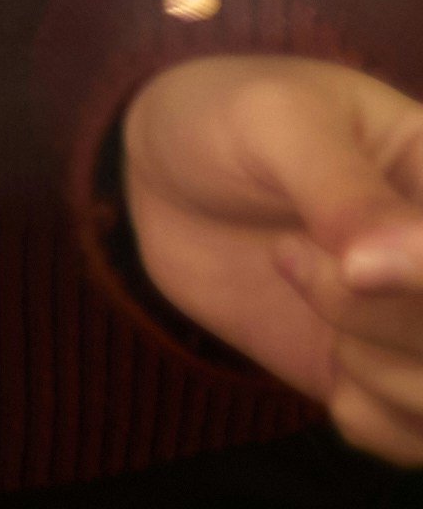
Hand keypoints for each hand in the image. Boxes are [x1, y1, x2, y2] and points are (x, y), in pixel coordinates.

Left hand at [125, 53, 422, 451]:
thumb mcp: (276, 123)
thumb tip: (397, 261)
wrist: (162, 170)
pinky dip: (368, 417)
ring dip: (377, 370)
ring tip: (298, 281)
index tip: (356, 265)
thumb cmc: (228, 119)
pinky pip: (415, 441)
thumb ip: (342, 190)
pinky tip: (326, 361)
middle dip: (386, 320)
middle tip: (293, 256)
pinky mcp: (389, 378)